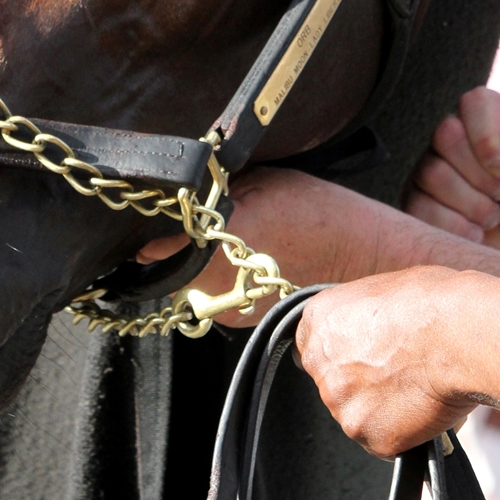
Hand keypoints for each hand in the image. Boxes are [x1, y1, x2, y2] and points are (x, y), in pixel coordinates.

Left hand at [137, 167, 373, 326]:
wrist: (354, 255)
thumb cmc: (313, 210)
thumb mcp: (260, 181)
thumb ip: (215, 193)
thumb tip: (182, 195)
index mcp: (224, 238)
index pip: (163, 246)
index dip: (151, 234)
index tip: (146, 223)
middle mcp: (222, 278)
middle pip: (170, 265)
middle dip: (174, 246)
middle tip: (192, 226)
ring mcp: (230, 303)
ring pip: (187, 283)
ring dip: (193, 264)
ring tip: (223, 243)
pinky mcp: (240, 317)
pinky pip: (209, 296)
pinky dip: (213, 280)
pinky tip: (238, 262)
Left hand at [296, 268, 474, 456]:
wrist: (457, 334)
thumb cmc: (429, 302)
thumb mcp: (380, 291)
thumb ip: (360, 319)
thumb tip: (370, 333)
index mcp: (319, 320)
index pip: (312, 347)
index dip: (339, 353)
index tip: (360, 357)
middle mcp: (322, 366)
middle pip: (334, 384)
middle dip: (360, 383)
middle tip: (396, 372)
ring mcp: (344, 407)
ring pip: (359, 415)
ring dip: (381, 409)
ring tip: (416, 386)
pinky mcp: (372, 438)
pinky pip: (384, 440)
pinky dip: (403, 431)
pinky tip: (423, 407)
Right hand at [406, 87, 499, 271]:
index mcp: (490, 123)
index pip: (475, 101)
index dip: (490, 136)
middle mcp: (453, 139)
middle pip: (446, 133)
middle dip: (483, 175)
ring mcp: (427, 171)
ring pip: (433, 171)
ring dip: (474, 205)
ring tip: (492, 216)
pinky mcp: (413, 204)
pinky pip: (422, 207)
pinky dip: (458, 228)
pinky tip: (474, 234)